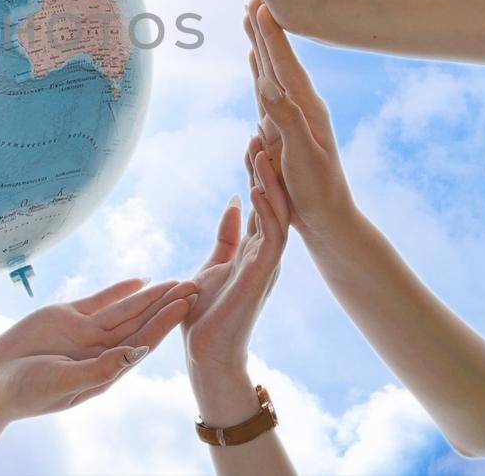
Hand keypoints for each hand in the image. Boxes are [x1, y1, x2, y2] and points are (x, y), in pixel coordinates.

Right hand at [0, 278, 195, 425]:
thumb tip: (132, 355)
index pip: (143, 342)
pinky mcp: (66, 317)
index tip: (187, 303)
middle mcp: (100, 351)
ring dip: (150, 296)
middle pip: (141, 323)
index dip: (165, 322)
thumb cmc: (25, 392)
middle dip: (167, 304)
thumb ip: (97, 369)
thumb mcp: (62, 383)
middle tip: (196, 283)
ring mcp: (85, 334)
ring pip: (125, 310)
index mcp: (105, 371)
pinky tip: (141, 280)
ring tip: (176, 280)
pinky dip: (120, 290)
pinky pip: (100, 300)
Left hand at [182, 140, 288, 395]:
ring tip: (262, 151)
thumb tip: (234, 202)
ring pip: (277, 213)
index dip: (261, 169)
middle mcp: (266, 252)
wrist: (206, 353)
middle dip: (271, 167)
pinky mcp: (262, 276)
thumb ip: (227, 235)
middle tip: (265, 131)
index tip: (255, 138)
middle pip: (275, 200)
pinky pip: (270, 237)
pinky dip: (266, 210)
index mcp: (256, 248)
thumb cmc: (206, 313)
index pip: (262, 199)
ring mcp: (267, 264)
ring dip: (270, 181)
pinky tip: (255, 187)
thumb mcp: (214, 263)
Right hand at [245, 0, 354, 237]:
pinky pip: (267, 89)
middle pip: (277, 57)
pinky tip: (258, 65)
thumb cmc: (317, 192)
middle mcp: (301, 105)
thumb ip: (285, 119)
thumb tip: (265, 84)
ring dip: (260, 42)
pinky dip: (260, 70)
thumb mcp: (302, 156)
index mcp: (306, 107)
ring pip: (271, 69)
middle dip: (264, 26)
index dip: (269, 33)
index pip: (283, 63)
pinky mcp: (285, 128)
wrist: (329, 219)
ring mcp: (293, 115)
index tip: (257, 4)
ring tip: (251, 17)